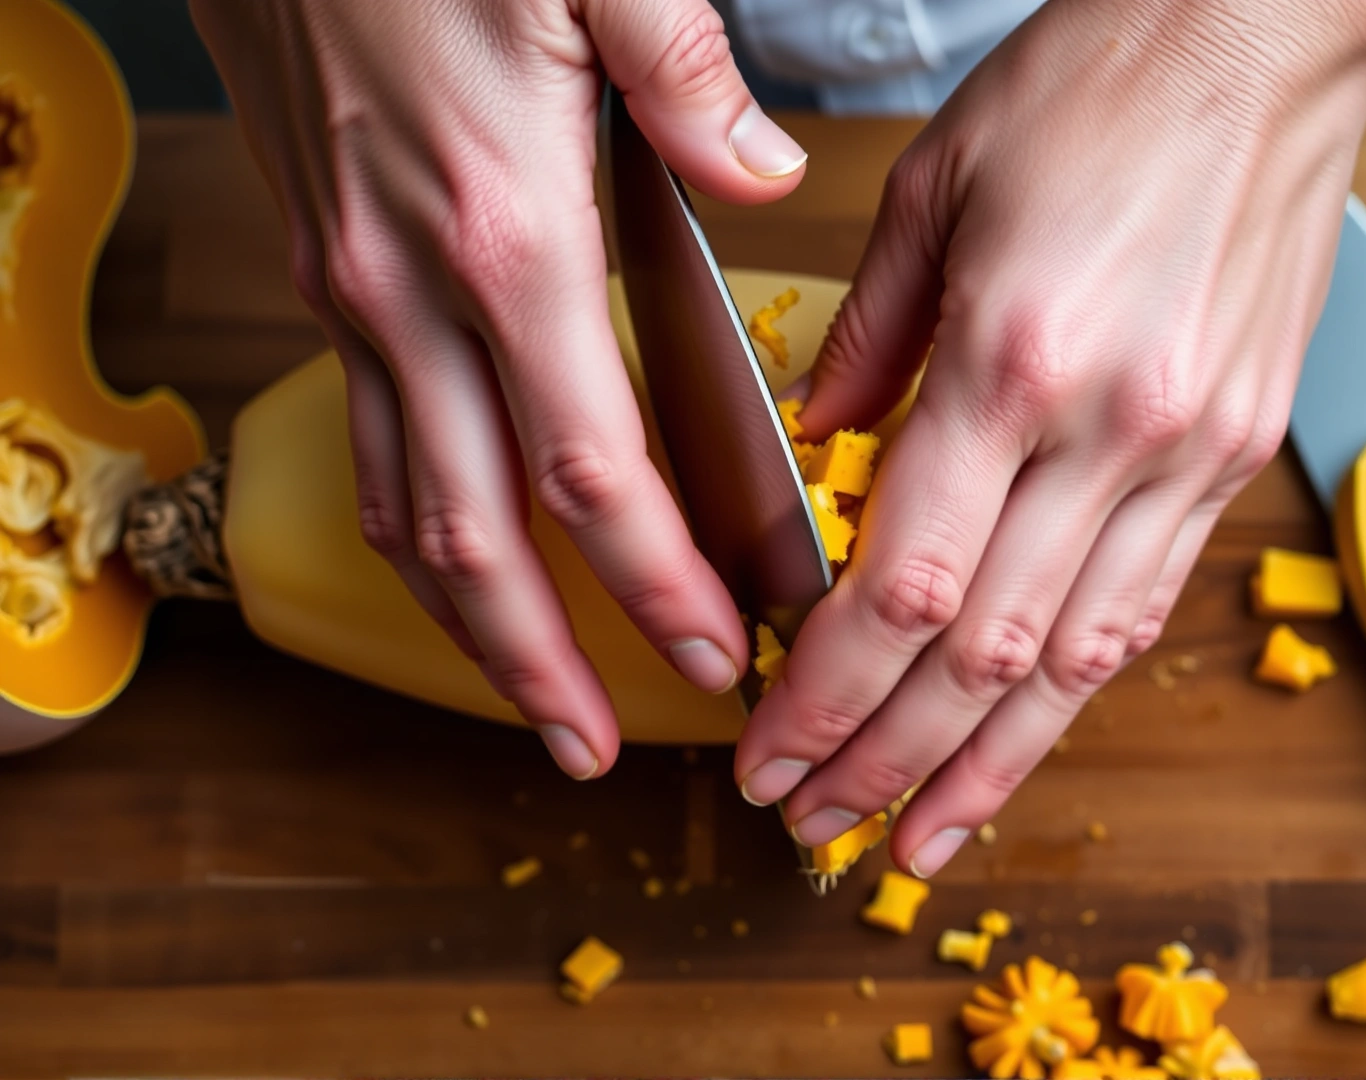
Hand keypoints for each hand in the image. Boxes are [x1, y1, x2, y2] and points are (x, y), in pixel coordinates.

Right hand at [191, 0, 811, 777]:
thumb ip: (689, 83)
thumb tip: (768, 178)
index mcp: (507, 239)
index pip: (590, 468)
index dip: (652, 581)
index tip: (713, 649)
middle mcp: (416, 294)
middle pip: (477, 535)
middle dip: (542, 662)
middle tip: (596, 750)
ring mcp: (358, 295)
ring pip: (405, 507)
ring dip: (467, 624)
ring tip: (529, 701)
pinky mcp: (332, 275)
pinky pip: (373, 442)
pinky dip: (418, 530)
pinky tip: (463, 562)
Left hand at [735, 0, 1365, 872]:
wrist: (1266, 32)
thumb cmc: (1096, 78)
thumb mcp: (933, 181)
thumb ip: (866, 337)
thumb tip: (820, 448)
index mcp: (1014, 359)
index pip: (900, 587)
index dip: (827, 694)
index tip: (769, 751)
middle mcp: (1111, 430)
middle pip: (980, 654)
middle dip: (884, 759)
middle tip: (814, 826)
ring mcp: (1188, 450)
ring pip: (1076, 660)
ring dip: (989, 765)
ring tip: (919, 840)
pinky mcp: (1236, 449)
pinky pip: (1150, 602)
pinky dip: (1078, 687)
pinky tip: (1028, 740)